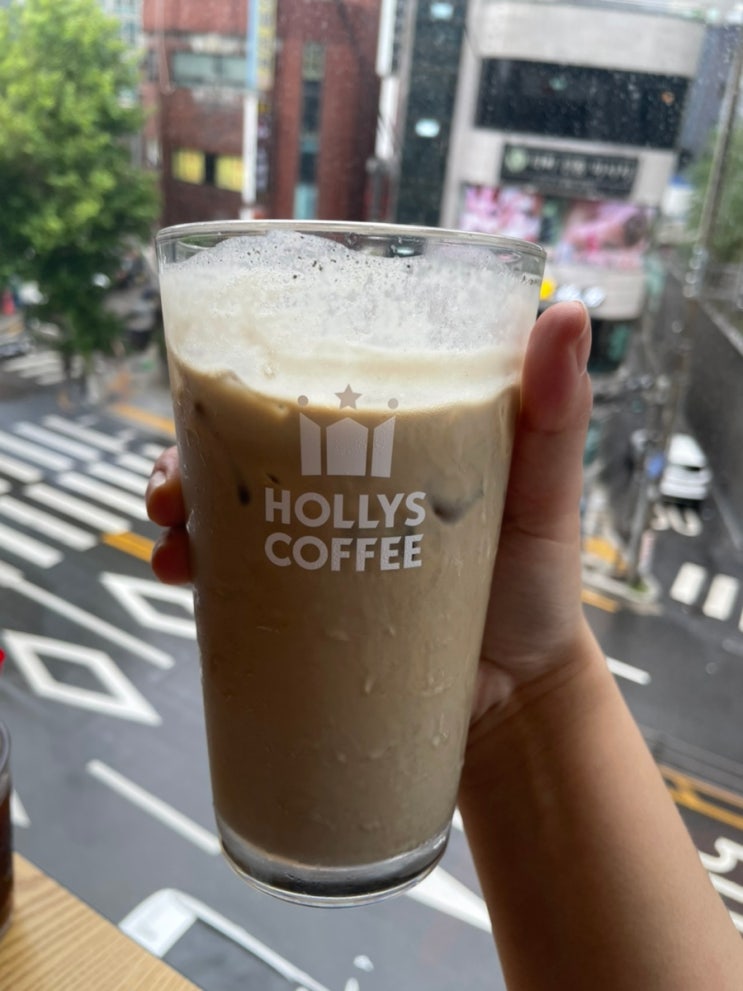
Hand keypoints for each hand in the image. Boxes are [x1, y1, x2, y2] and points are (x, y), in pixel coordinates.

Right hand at [145, 300, 593, 723]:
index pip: (310, 389)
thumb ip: (556, 416)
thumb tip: (566, 312)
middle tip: (176, 475)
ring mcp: (316, 547)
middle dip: (193, 450)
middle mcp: (339, 487)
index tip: (211, 363)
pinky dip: (195, 570)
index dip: (249, 372)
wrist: (516, 700)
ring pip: (226, 510)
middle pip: (247, 448)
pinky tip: (178, 573)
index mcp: (387, 443)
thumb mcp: (546, 494)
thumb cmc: (537, 587)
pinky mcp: (304, 611)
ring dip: (180, 507)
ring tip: (172, 532)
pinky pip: (233, 582)